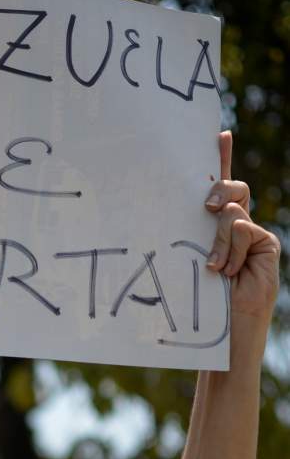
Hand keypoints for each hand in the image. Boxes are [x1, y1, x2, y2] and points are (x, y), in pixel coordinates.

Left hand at [205, 132, 279, 339]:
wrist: (225, 325)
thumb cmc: (200, 296)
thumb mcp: (193, 258)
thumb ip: (198, 232)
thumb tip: (210, 209)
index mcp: (214, 226)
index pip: (220, 184)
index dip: (222, 157)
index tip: (218, 133)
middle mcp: (236, 225)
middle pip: (231, 188)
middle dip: (218, 189)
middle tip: (206, 208)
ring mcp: (252, 233)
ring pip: (233, 212)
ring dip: (219, 240)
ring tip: (215, 267)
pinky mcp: (265, 242)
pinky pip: (244, 229)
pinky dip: (232, 249)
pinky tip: (229, 271)